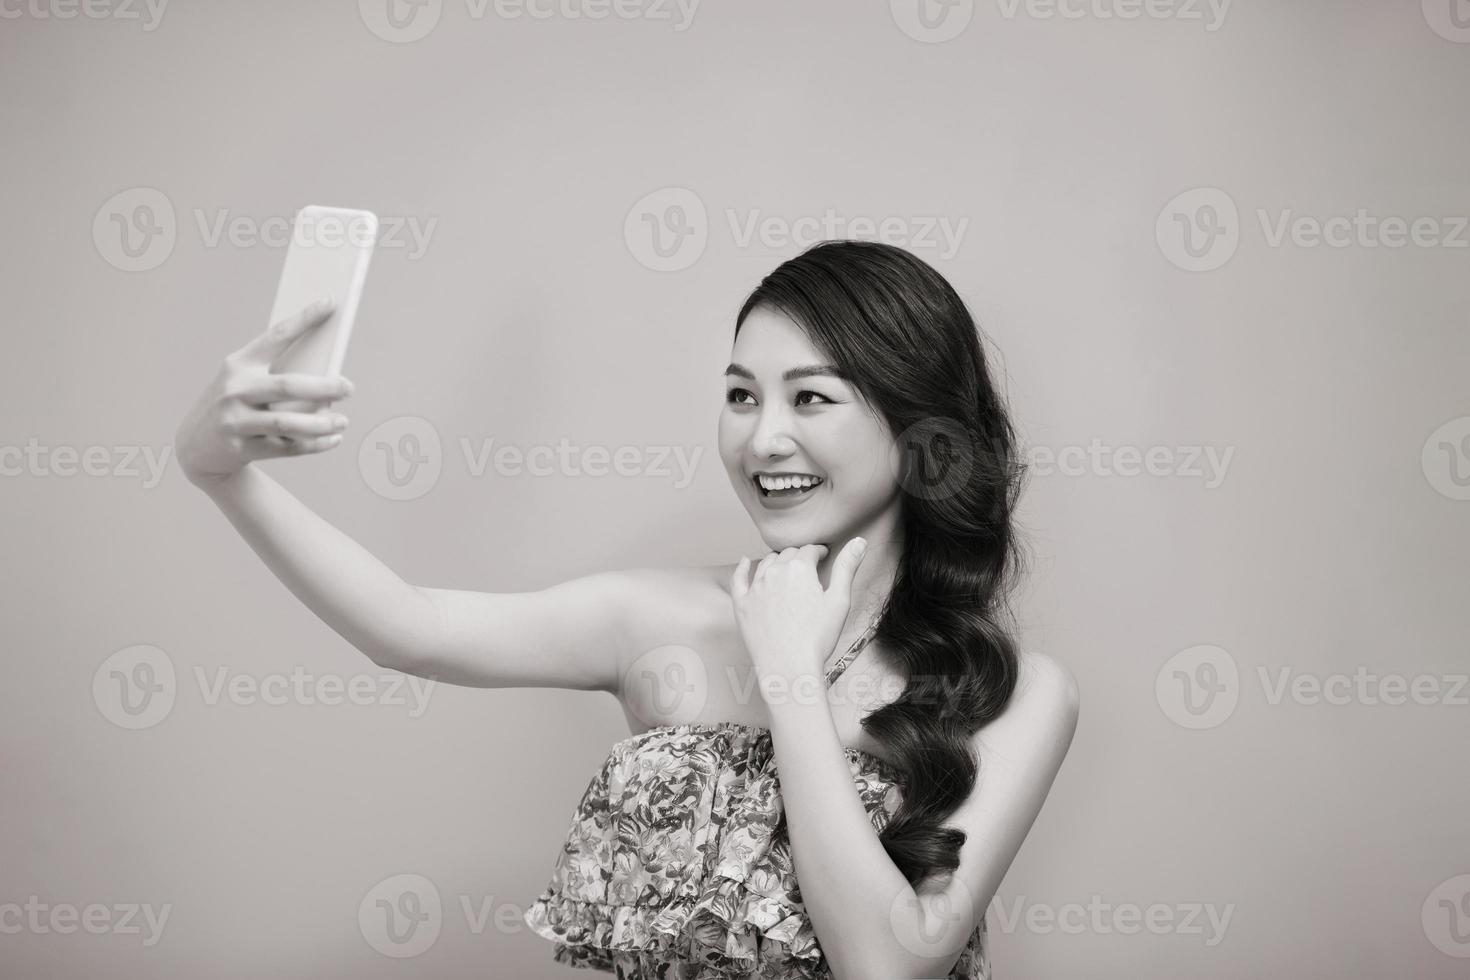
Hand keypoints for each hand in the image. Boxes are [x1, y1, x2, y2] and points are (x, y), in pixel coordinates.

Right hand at [175, 299, 354, 488]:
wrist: (195, 447)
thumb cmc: (234, 405)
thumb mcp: (243, 382)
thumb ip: (276, 375)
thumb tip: (328, 372)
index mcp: (237, 364)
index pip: (276, 336)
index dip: (304, 319)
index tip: (330, 303)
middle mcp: (233, 390)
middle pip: (288, 386)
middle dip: (325, 387)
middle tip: (349, 388)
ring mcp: (234, 421)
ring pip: (288, 423)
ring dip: (322, 423)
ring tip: (343, 421)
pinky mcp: (240, 449)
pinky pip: (287, 448)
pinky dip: (315, 444)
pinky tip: (333, 439)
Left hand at [730, 538, 867, 702]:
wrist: (788, 667)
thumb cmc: (817, 638)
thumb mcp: (839, 601)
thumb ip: (847, 567)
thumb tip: (859, 541)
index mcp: (799, 569)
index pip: (810, 550)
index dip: (819, 552)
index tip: (824, 556)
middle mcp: (774, 572)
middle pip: (788, 554)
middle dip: (800, 557)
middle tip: (809, 566)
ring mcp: (755, 588)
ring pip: (766, 564)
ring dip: (777, 561)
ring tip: (785, 567)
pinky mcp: (742, 604)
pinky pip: (739, 579)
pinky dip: (743, 568)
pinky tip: (745, 562)